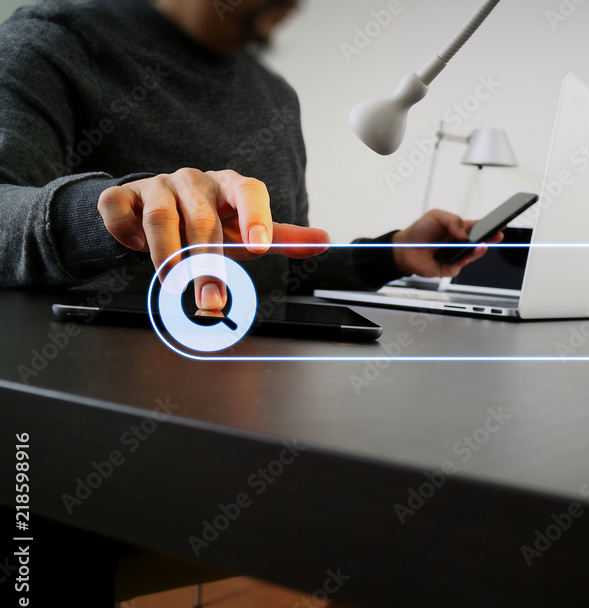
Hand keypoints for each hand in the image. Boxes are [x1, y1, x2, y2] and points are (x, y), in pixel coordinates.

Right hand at [97, 168, 329, 308]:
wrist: (154, 207)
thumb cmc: (210, 221)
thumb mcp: (246, 230)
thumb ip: (282, 237)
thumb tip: (324, 241)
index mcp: (230, 186)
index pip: (250, 191)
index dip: (256, 217)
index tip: (259, 248)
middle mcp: (194, 181)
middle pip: (203, 219)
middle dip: (207, 264)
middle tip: (211, 300)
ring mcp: (156, 185)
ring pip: (161, 217)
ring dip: (168, 256)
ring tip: (174, 281)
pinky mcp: (123, 195)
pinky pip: (118, 210)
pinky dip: (127, 234)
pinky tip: (138, 249)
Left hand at [392, 209, 501, 278]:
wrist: (404, 249)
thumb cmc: (419, 232)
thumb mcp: (435, 216)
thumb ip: (452, 219)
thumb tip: (463, 232)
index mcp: (459, 229)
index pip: (478, 228)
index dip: (490, 227)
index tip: (500, 224)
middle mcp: (460, 244)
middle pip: (480, 243)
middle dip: (490, 240)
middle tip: (496, 236)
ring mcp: (456, 257)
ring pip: (472, 256)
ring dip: (477, 251)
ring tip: (481, 245)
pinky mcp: (449, 269)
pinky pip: (458, 267)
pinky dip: (459, 262)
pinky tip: (459, 258)